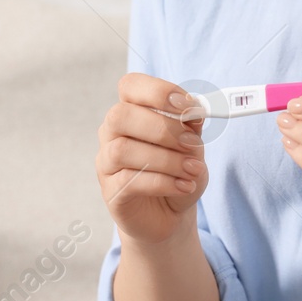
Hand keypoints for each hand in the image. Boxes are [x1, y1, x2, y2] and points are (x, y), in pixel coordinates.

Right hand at [97, 73, 208, 245]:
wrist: (171, 214)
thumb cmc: (179, 171)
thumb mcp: (193, 146)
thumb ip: (191, 127)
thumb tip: (195, 113)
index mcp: (132, 111)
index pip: (130, 86)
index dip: (158, 91)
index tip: (188, 106)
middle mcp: (112, 133)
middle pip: (120, 115)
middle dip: (162, 128)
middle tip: (192, 143)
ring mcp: (106, 163)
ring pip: (123, 150)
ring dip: (166, 159)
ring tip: (192, 169)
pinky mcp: (111, 193)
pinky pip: (130, 181)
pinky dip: (164, 182)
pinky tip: (184, 186)